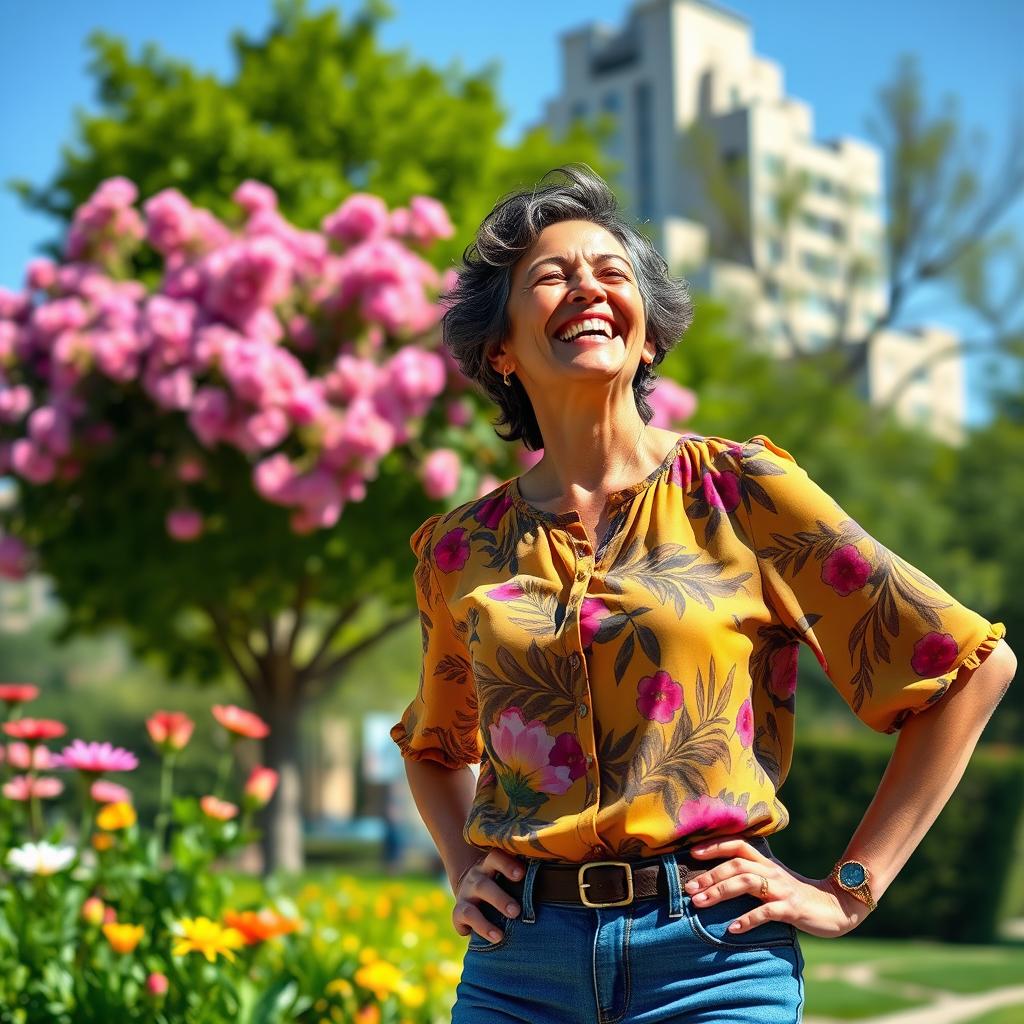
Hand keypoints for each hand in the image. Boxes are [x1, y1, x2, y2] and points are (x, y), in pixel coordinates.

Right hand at [451, 850, 524, 941]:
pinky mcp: (458, 913)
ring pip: (470, 908)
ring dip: (485, 923)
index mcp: (490, 864)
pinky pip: (460, 922)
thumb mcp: (509, 871)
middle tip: (516, 911)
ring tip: (500, 936)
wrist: (472, 886)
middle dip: (499, 899)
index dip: (506, 864)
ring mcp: (466, 896)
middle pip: (484, 885)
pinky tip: (482, 939)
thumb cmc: (502, 879)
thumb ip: (524, 873)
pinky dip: (470, 930)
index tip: (521, 874)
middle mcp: (476, 877)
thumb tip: (562, 876)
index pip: (495, 857)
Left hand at [686, 837, 871, 938]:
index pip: (737, 845)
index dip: (714, 846)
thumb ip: (751, 875)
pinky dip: (747, 919)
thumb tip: (718, 878)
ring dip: (720, 892)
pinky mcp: (791, 908)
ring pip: (747, 883)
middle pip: (736, 864)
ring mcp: (782, 889)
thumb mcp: (772, 880)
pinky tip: (732, 929)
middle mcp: (771, 871)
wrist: (836, 907)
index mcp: (766, 862)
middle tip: (688, 889)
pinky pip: (766, 912)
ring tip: (699, 904)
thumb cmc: (796, 896)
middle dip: (710, 875)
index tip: (691, 852)